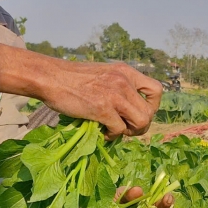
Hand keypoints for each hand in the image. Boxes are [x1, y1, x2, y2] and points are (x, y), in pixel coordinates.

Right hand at [0, 44, 162, 138]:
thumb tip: (129, 110)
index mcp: (126, 71)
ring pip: (140, 122)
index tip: (139, 112)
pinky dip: (112, 136)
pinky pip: (119, 130)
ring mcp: (115, 95)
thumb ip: (119, 86)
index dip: (152, 106)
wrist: (50, 77)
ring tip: (115, 130)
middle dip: (140, 125)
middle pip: (150, 111)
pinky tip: (102, 132)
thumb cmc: (73, 78)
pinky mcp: (102, 108)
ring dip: (130, 131)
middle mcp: (124, 81)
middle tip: (126, 128)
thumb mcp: (104, 74)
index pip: (157, 90)